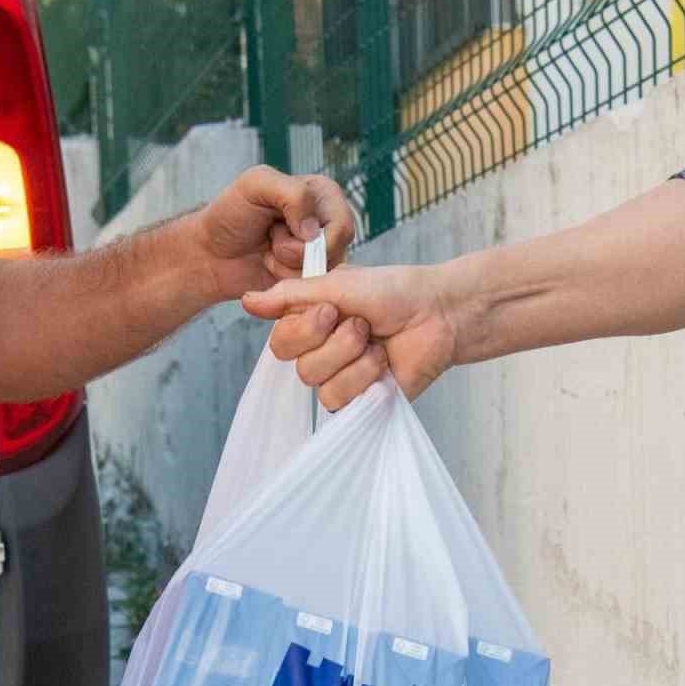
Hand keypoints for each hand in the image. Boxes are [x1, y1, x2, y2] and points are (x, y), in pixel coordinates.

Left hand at [197, 165, 355, 300]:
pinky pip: (309, 292)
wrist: (211, 254)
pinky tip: (269, 268)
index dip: (310, 233)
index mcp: (323, 194)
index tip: (280, 225)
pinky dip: (284, 283)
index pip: (342, 224)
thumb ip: (293, 194)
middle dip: (296, 251)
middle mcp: (327, 224)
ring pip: (321, 275)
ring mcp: (319, 256)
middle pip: (335, 253)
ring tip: (269, 252)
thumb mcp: (257, 184)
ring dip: (287, 267)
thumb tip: (314, 232)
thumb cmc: (230, 214)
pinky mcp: (308, 280)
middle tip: (272, 239)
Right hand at [242, 263, 456, 406]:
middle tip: (361, 323)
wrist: (438, 313)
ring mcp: (341, 379)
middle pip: (298, 366)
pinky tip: (384, 363)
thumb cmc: (393, 292)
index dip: (304, 329)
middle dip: (335, 342)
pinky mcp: (361, 400)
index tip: (332, 309)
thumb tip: (247, 302)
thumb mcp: (337, 284)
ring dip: (353, 358)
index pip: (280, 343)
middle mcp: (321, 353)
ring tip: (377, 342)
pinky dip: (365, 377)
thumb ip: (290, 296)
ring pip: (320, 385)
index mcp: (311, 325)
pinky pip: (341, 401)